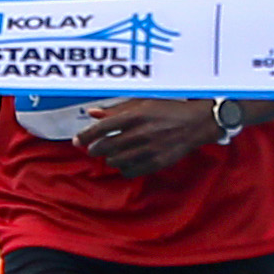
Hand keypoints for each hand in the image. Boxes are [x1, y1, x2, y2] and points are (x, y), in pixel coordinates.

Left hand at [78, 98, 217, 177]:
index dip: (86, 136)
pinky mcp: (156, 163)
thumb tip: (92, 113)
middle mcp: (140, 134)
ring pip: (116, 161)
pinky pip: (131, 171)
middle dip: (94, 149)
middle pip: (105, 147)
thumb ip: (116, 109)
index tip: (78, 141)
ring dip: (110, 158)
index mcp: (135, 116)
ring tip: (112, 153)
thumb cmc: (168, 109)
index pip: (101, 129)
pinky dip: (124, 168)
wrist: (196, 123)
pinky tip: (127, 161)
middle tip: (93, 149)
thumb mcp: (142, 102)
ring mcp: (148, 150)